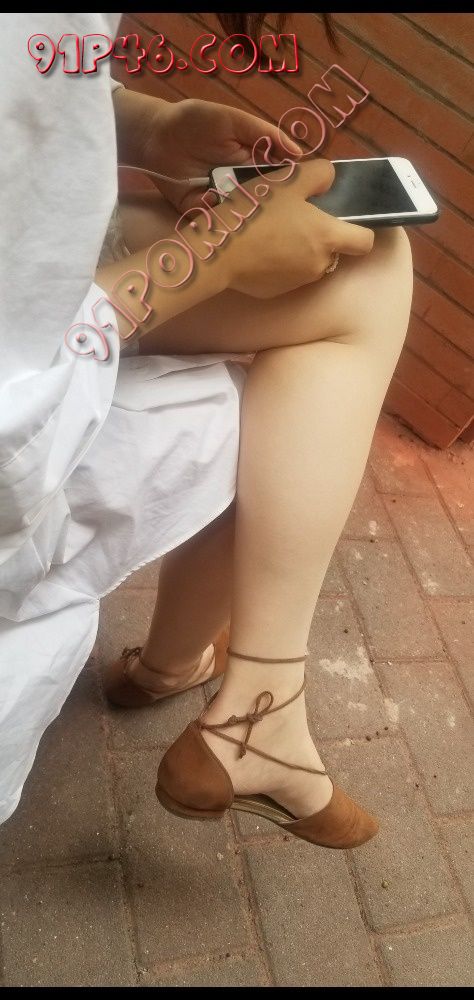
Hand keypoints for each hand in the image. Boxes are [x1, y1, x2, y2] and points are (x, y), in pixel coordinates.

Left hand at [143, 97, 301, 212]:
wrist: (155, 137)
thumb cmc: (196, 122)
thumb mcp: (234, 120)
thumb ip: (264, 133)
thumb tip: (298, 152)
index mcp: (253, 163)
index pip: (279, 180)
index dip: (290, 187)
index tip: (301, 192)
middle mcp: (241, 186)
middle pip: (264, 203)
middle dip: (269, 206)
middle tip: (270, 202)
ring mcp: (223, 202)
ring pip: (243, 217)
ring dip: (246, 216)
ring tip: (247, 209)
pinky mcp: (203, 214)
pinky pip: (217, 223)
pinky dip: (219, 219)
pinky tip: (217, 208)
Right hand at [221, 159, 373, 297]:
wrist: (218, 250)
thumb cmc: (256, 212)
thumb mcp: (288, 179)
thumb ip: (319, 174)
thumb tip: (329, 180)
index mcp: (327, 237)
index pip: (365, 242)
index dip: (360, 231)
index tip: (346, 222)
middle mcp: (319, 264)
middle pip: (333, 252)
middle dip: (321, 238)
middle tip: (295, 220)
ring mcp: (298, 282)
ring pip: (310, 264)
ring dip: (300, 251)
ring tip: (273, 233)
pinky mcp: (276, 292)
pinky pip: (286, 276)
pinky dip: (279, 264)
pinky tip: (260, 250)